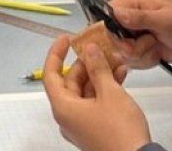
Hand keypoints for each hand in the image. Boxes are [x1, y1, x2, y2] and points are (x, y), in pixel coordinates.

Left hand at [43, 35, 150, 150]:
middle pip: (71, 82)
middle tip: (101, 48)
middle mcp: (68, 117)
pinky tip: (120, 75)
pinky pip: (95, 102)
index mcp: (63, 108)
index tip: (65, 39)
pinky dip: (105, 88)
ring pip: (86, 91)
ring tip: (116, 60)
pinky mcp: (95, 128)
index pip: (51, 75)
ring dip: (100, 74)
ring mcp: (81, 124)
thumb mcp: (110, 93)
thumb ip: (98, 69)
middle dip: (87, 63)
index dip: (56, 54)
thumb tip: (90, 51)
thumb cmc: (120, 132)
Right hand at [109, 0, 171, 66]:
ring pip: (121, 53)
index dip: (115, 32)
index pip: (107, 17)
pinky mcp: (134, 48)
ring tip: (156, 45)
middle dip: (133, 47)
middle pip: (112, 39)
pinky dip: (145, 61)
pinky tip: (156, 53)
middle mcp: (125, 17)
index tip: (130, 39)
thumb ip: (140, 18)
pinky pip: (130, 62)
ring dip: (142, 54)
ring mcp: (129, 34)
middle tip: (151, 41)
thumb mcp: (164, 20)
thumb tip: (118, 14)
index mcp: (129, 2)